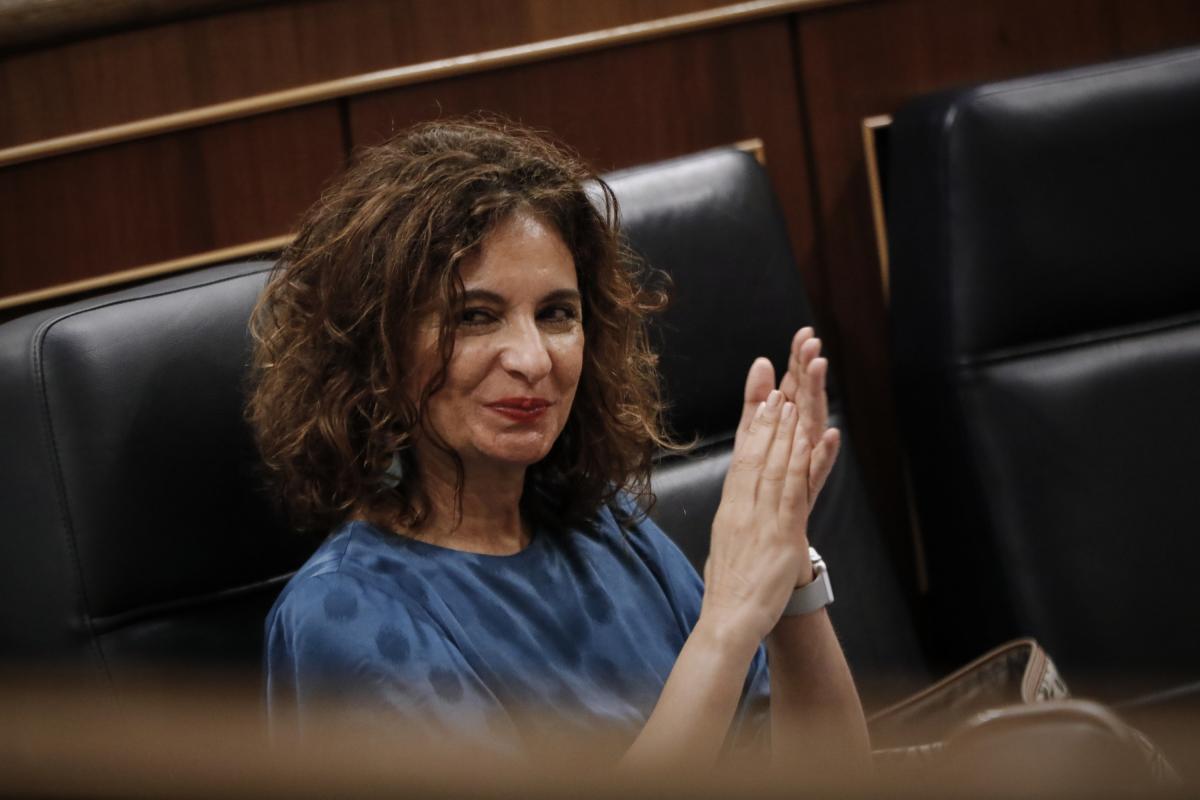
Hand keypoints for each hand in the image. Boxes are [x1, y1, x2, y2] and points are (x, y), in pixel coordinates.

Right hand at [701, 387, 814, 646]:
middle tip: (778, 390)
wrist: (727, 620)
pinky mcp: (782, 534)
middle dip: (767, 421)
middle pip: (755, 456)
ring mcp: (761, 519)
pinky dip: (803, 462)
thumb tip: (734, 515)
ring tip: (792, 404)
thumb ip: (733, 526)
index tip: (760, 404)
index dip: (752, 430)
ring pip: (774, 467)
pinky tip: (809, 441)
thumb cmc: (728, 591)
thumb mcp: (725, 548)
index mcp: (729, 511)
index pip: (741, 461)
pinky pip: (793, 491)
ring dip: (784, 433)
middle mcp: (742, 509)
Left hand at [733, 328, 839, 514]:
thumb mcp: (753, 437)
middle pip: (806, 402)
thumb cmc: (764, 486)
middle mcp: (801, 443)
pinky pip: (817, 471)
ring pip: (813, 429)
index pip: (794, 387)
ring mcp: (807, 467)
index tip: (804, 333)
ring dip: (817, 400)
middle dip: (809, 372)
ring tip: (820, 371)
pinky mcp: (808, 493)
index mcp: (788, 427)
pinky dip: (825, 454)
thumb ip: (757, 400)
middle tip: (813, 344)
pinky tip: (831, 435)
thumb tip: (763, 361)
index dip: (798, 361)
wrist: (766, 542)